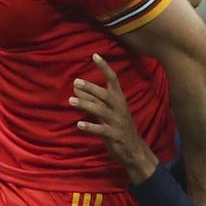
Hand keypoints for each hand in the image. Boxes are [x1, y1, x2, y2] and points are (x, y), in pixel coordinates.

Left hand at [70, 54, 159, 183]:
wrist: (134, 150)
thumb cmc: (118, 127)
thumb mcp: (106, 111)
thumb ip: (93, 100)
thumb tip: (76, 88)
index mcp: (119, 99)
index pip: (113, 79)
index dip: (105, 67)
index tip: (95, 55)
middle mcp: (119, 108)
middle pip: (105, 94)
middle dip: (91, 87)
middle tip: (76, 81)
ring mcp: (117, 122)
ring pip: (101, 110)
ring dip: (86, 105)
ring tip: (71, 101)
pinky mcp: (115, 135)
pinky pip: (102, 130)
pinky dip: (90, 127)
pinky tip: (79, 125)